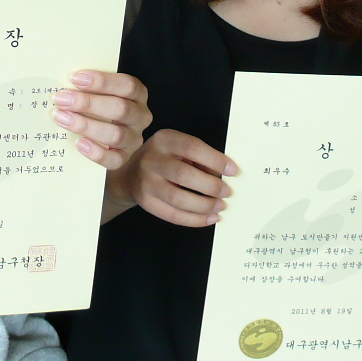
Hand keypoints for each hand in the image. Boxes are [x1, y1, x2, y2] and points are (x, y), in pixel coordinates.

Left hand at [56, 70, 150, 169]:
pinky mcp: (124, 158)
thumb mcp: (99, 94)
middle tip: (61, 99)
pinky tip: (78, 143)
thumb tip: (65, 85)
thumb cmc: (100, 109)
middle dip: (87, 103)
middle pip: (120, 108)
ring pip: (116, 134)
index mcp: (138, 95)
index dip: (102, 81)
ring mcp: (134, 139)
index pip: (128, 85)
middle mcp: (140, 117)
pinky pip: (114, 159)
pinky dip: (95, 152)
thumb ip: (88, 88)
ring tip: (61, 118)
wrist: (107, 143)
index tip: (75, 78)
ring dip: (85, 125)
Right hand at [108, 128, 235, 227]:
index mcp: (163, 140)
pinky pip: (173, 215)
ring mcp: (146, 183)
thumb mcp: (176, 147)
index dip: (215, 160)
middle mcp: (152, 160)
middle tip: (228, 192)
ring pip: (178, 199)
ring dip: (204, 206)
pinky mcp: (147, 203)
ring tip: (221, 206)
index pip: (192, 148)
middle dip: (211, 186)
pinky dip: (195, 220)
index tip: (233, 171)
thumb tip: (224, 175)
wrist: (128, 173)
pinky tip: (210, 218)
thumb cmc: (162, 158)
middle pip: (184, 175)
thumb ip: (198, 157)